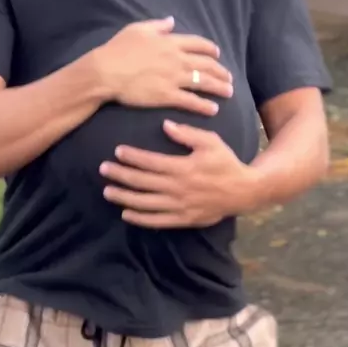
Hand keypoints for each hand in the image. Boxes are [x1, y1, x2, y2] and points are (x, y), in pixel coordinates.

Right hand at [93, 17, 232, 116]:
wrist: (106, 71)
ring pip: (204, 82)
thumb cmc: (118, 49)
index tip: (218, 54)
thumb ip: (158, 25)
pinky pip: (192, 101)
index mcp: (171, 42)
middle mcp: (177, 59)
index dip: (211, 49)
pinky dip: (205, 106)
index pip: (199, 44)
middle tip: (228, 77)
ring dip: (219, 87)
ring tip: (229, 91)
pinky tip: (214, 109)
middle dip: (221, 71)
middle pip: (207, 64)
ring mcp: (174, 78)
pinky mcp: (168, 96)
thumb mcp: (137, 29)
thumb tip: (171, 20)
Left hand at [99, 120, 257, 227]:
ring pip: (145, 203)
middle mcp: (177, 188)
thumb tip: (165, 125)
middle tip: (103, 169)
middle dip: (121, 175)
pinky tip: (126, 214)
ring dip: (124, 197)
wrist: (244, 191)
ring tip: (107, 192)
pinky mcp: (183, 219)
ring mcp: (179, 206)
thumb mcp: (211, 142)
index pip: (151, 162)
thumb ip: (187, 134)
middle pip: (143, 182)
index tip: (117, 151)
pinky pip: (157, 221)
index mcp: (183, 168)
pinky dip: (140, 219)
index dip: (132, 157)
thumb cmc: (225, 162)